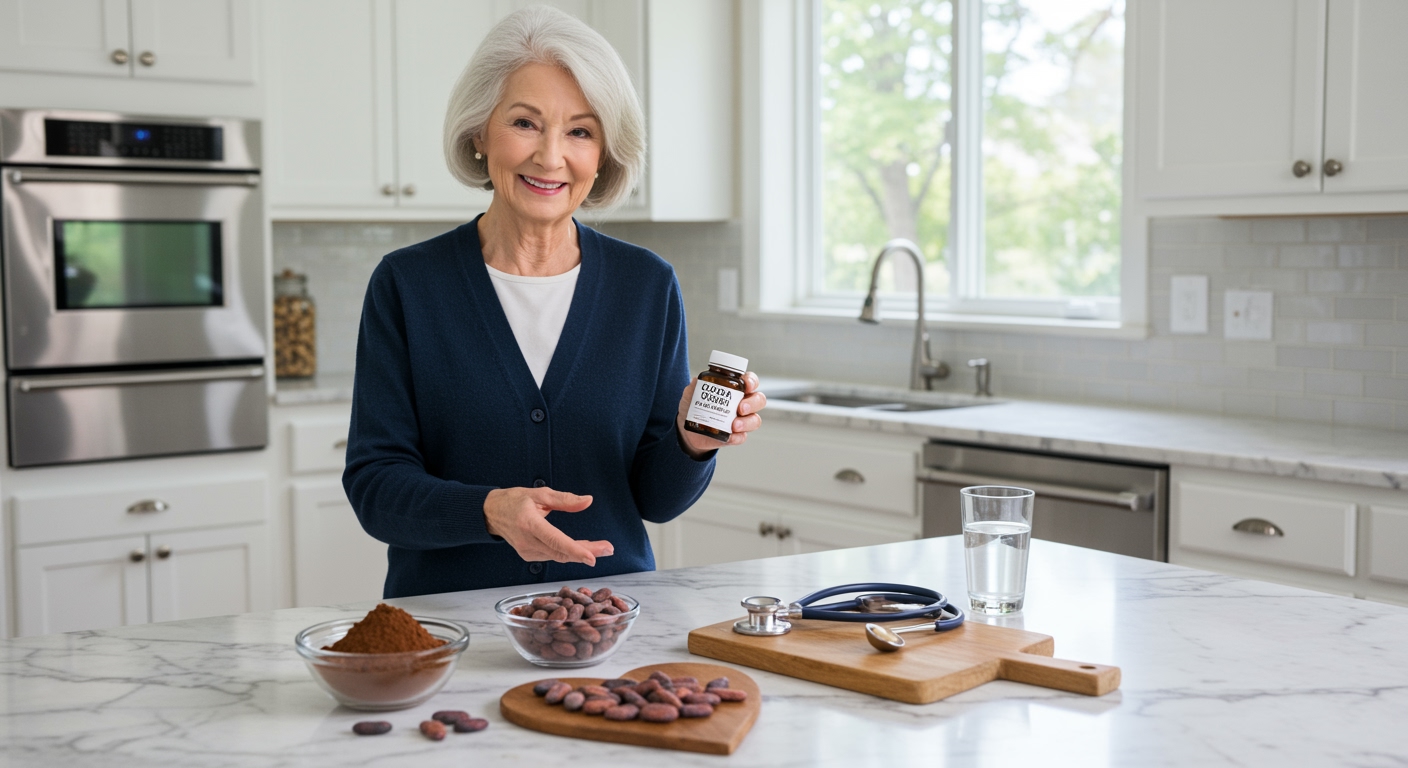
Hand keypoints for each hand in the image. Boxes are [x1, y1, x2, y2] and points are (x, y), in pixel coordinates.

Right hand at [483, 487, 613, 565]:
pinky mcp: (528, 556)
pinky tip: (583, 548)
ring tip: (602, 547)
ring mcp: (527, 552)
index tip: (592, 557)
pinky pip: (553, 556)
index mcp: (529, 523)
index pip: (555, 540)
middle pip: (561, 552)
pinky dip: (569, 553)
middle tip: (609, 549)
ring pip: (559, 556)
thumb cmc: (514, 500)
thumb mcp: (539, 493)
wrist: (491, 513)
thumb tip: (588, 501)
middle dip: (587, 552)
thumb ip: (565, 499)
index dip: (575, 550)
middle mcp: (528, 541)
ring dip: (581, 553)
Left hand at [676, 371, 766, 457]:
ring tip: (734, 425)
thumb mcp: (691, 394)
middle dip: (753, 403)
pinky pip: (742, 437)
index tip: (746, 385)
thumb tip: (696, 381)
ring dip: (747, 422)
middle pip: (759, 400)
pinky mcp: (736, 436)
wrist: (689, 429)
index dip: (752, 381)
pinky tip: (730, 436)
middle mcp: (742, 403)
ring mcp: (741, 420)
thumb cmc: (695, 407)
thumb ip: (694, 386)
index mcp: (735, 389)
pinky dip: (737, 437)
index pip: (750, 381)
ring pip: (755, 420)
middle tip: (741, 408)